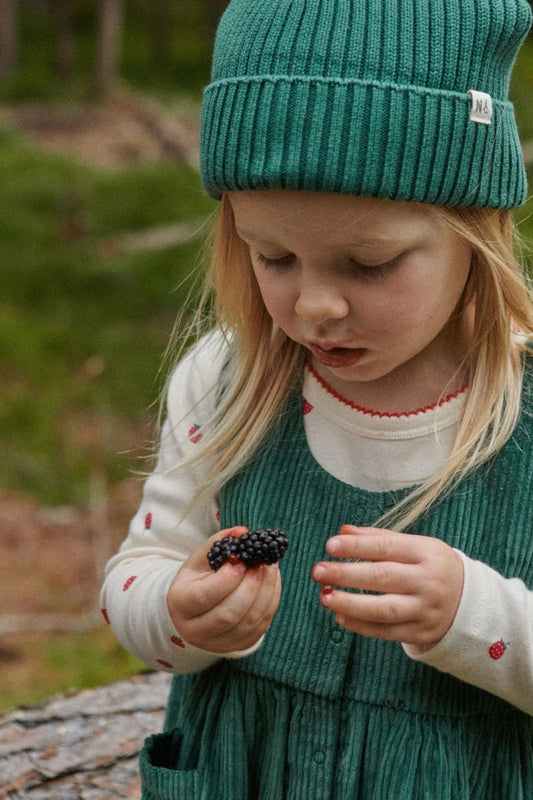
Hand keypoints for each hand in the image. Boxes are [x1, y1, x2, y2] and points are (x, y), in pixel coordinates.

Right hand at [167, 527, 281, 653]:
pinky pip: (261, 626)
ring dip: (266, 591)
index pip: (205, 596)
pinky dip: (271, 601)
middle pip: (229, 613)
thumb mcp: (201, 558)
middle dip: (251, 585)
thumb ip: (220, 542)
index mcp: (180, 604)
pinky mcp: (239, 645)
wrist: (196, 609)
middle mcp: (194, 630)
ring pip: (249, 622)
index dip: (228, 578)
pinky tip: (272, 582)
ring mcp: (217, 643)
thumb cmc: (198, 578)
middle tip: (263, 562)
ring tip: (271, 568)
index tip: (242, 559)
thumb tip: (243, 532)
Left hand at [311, 524, 463, 647]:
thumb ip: (380, 538)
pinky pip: (386, 632)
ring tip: (324, 597)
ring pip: (384, 609)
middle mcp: (428, 581)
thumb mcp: (416, 546)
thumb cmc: (431, 567)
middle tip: (318, 571)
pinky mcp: (422, 632)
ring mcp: (426, 609)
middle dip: (345, 574)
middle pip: (382, 577)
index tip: (330, 545)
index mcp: (427, 553)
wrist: (469, 602)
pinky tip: (340, 616)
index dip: (356, 546)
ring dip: (349, 603)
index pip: (386, 547)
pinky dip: (360, 625)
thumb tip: (344, 531)